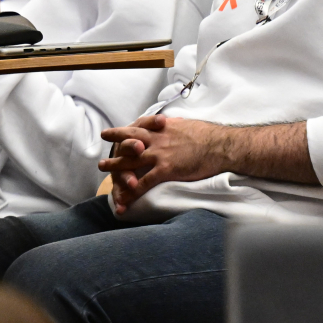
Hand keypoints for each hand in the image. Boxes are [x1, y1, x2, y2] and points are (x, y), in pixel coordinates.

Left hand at [99, 114, 229, 211]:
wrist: (221, 146)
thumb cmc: (208, 136)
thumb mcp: (185, 125)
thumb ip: (172, 127)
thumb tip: (168, 124)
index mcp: (161, 128)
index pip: (137, 127)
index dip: (123, 131)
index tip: (112, 133)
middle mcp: (156, 139)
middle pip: (128, 142)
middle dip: (112, 146)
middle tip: (102, 154)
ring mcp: (159, 154)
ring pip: (130, 162)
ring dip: (115, 168)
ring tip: (103, 171)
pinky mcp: (166, 169)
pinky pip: (144, 182)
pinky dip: (132, 192)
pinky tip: (125, 199)